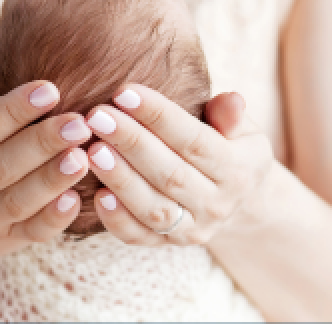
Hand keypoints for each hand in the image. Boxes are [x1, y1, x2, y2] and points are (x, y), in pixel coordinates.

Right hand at [0, 72, 91, 265]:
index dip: (11, 111)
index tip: (49, 90)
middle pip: (1, 167)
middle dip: (42, 143)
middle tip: (78, 123)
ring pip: (19, 201)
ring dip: (52, 180)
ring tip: (82, 157)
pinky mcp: (5, 238)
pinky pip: (31, 233)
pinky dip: (54, 220)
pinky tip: (76, 200)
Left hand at [84, 85, 273, 245]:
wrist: (239, 205)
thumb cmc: (231, 153)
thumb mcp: (244, 132)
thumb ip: (231, 117)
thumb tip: (230, 100)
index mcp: (237, 170)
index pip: (193, 140)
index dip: (158, 116)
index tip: (123, 92)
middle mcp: (216, 204)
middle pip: (169, 174)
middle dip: (130, 143)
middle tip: (97, 117)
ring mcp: (191, 228)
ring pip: (153, 207)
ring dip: (121, 179)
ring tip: (92, 150)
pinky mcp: (167, 242)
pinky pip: (139, 236)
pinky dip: (117, 219)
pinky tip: (96, 195)